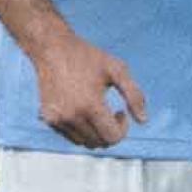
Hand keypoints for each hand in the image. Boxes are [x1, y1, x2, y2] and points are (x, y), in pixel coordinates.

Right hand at [30, 29, 145, 148]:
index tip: (120, 112)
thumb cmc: (89, 57)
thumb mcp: (118, 70)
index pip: (112, 137)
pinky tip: (84, 112)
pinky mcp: (48, 119)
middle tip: (112, 113)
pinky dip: (82, 131)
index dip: (123, 129)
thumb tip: (143, 121)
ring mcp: (57, 119)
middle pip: (99, 143)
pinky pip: (71, 137)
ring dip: (96, 133)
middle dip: (111, 132)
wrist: (52, 49)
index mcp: (90, 106)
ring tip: (98, 112)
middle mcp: (70, 116)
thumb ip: (134, 96)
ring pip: (85, 142)